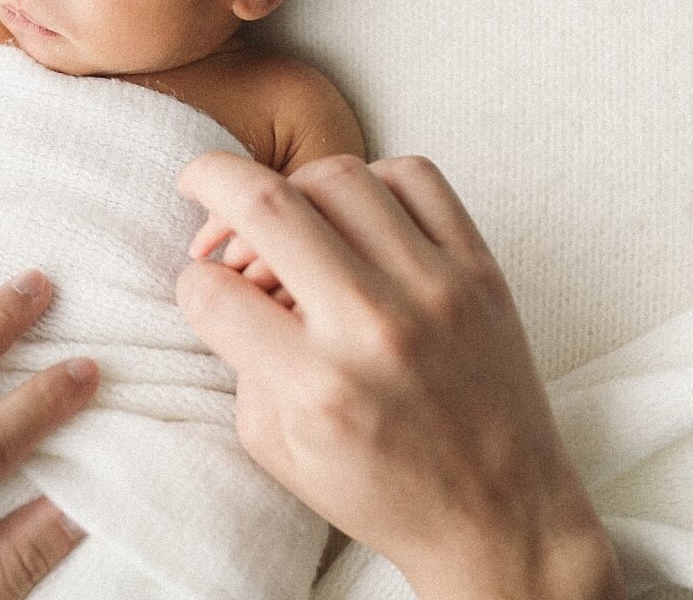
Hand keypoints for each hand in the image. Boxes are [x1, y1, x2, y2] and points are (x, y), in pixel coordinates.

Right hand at [174, 153, 624, 599]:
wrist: (502, 518)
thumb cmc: (385, 491)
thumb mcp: (279, 450)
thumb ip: (240, 360)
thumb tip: (227, 275)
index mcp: (318, 388)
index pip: (213, 291)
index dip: (190, 282)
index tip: (204, 290)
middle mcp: (376, 327)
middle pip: (267, 204)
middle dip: (211, 182)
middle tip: (200, 190)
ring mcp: (436, 289)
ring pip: (338, 175)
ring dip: (291, 187)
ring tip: (286, 222)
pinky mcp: (480, 269)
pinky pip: (416, 177)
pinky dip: (370, 182)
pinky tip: (353, 218)